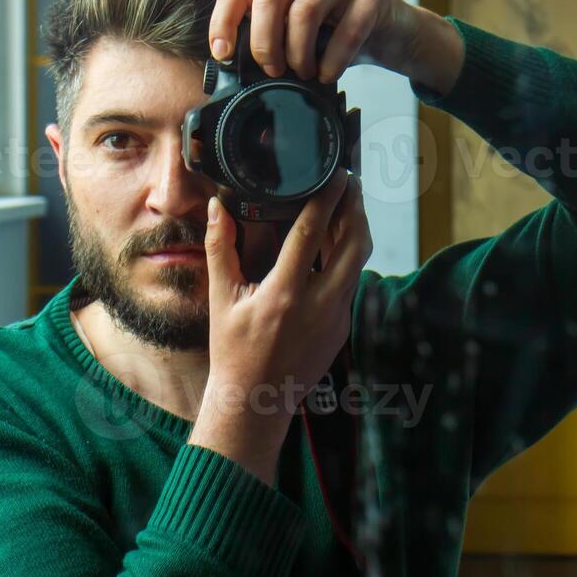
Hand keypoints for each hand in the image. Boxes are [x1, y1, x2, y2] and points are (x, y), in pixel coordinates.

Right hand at [188, 169, 372, 481]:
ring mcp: (337, 317)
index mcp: (286, 293)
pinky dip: (348, 257)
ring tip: (347, 204)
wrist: (256, 402)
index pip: (312, 233)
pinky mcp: (343, 326)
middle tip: (350, 182)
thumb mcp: (221, 299)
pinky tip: (336, 244)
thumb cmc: (233, 351)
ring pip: (358, 262)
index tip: (337, 174)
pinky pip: (351, 282)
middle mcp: (320, 304)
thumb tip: (217, 208)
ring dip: (356, 230)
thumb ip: (220, 249)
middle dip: (356, 208)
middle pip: (354, 243)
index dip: (327, 198)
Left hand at [206, 0, 422, 83]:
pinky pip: (348, 29)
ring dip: (299, 53)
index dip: (223, 22)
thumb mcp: (290, 25)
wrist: (391, 34)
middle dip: (264, 41)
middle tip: (272, 70)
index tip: (222, 55)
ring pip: (305, 12)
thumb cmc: (336, 31)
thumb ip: (254, 3)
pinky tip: (329, 75)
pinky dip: (334, 60)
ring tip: (304, 74)